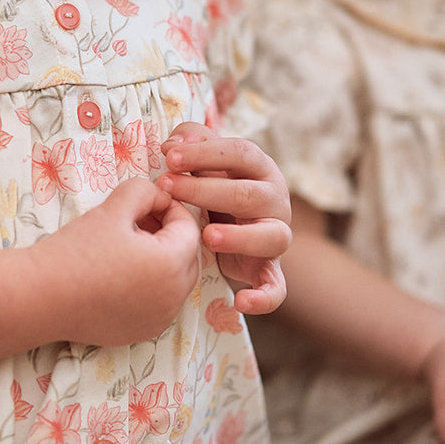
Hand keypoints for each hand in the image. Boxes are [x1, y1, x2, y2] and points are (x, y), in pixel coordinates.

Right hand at [37, 176, 201, 346]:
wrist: (40, 296)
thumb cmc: (75, 251)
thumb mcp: (112, 208)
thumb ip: (144, 191)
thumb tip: (160, 197)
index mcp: (170, 264)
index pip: (189, 228)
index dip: (170, 208)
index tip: (146, 202)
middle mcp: (173, 297)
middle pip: (189, 256)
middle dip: (170, 235)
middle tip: (138, 222)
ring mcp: (160, 319)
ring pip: (177, 281)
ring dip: (162, 260)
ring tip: (127, 246)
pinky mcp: (143, 332)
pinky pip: (161, 302)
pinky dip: (152, 285)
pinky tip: (120, 273)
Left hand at [157, 122, 290, 313]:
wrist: (228, 228)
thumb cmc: (213, 186)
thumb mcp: (203, 160)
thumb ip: (191, 141)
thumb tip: (173, 143)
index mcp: (260, 168)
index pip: (241, 152)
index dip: (206, 153)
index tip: (169, 158)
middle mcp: (275, 200)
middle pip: (249, 194)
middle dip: (206, 190)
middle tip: (168, 188)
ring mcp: (276, 236)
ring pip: (272, 237)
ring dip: (240, 238)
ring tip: (206, 237)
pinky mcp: (270, 270)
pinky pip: (277, 287)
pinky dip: (264, 297)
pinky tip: (240, 302)